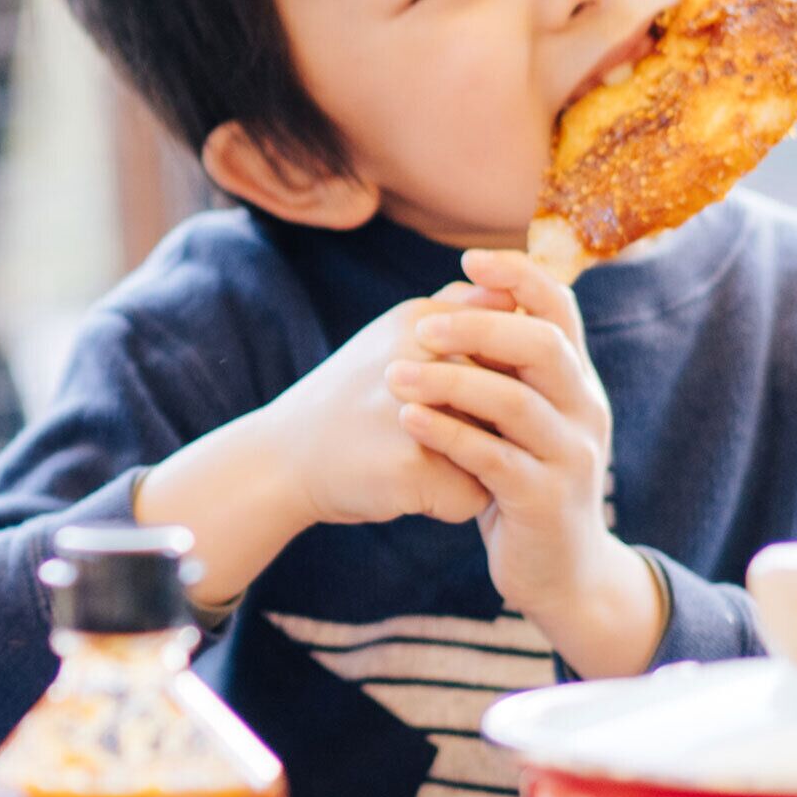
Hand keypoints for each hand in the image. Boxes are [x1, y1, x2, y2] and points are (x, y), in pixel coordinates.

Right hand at [137, 295, 489, 612]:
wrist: (281, 459)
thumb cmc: (352, 397)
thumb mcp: (397, 334)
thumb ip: (455, 309)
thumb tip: (515, 294)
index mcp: (421, 320)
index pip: (509, 348)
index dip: (500, 383)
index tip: (459, 398)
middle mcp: (421, 358)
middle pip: (512, 402)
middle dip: (490, 429)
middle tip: (429, 434)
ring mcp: (416, 413)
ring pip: (500, 451)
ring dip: (475, 465)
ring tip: (422, 459)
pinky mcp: (414, 468)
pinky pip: (473, 496)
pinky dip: (450, 503)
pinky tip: (408, 488)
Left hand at [391, 248, 665, 675]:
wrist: (560, 572)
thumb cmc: (525, 479)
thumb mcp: (522, 417)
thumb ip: (505, 366)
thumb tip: (464, 294)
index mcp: (577, 380)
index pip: (562, 309)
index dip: (520, 277)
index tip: (470, 260)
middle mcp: (585, 410)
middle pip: (543, 346)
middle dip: (479, 328)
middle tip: (421, 326)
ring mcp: (570, 457)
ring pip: (516, 403)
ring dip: (451, 383)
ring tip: (396, 376)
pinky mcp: (544, 501)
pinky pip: (494, 459)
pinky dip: (448, 435)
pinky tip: (408, 421)